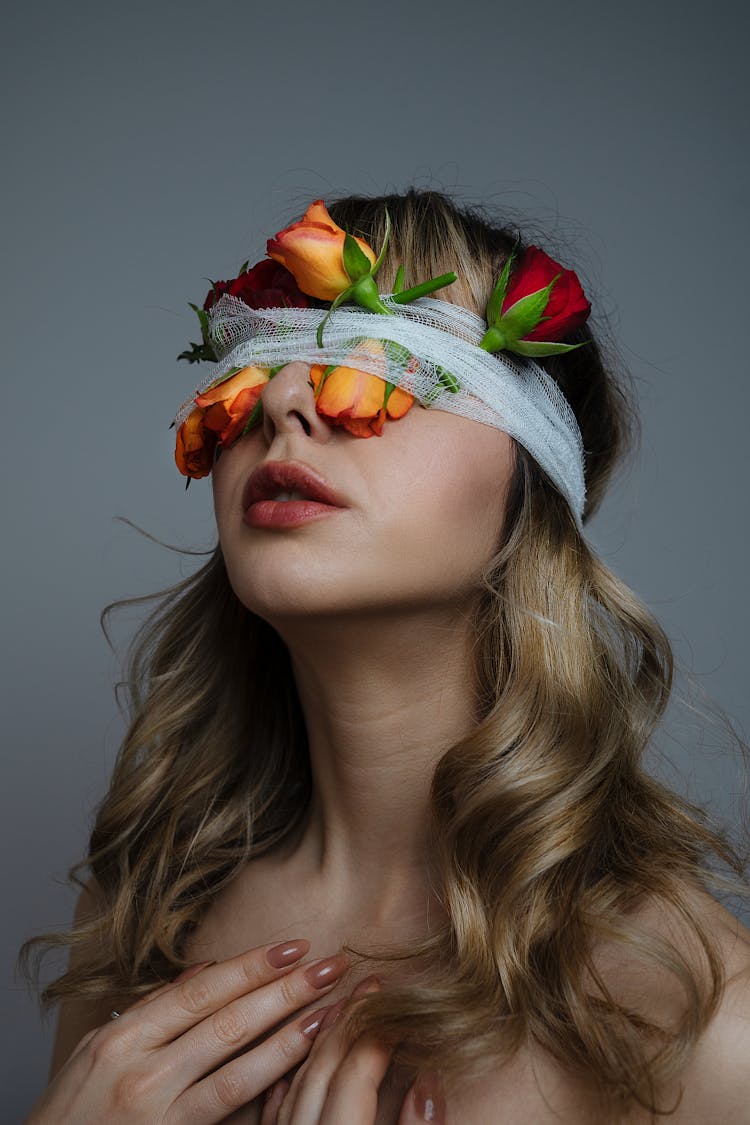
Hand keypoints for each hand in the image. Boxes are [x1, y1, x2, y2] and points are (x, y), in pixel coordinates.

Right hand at [26, 939, 348, 1123]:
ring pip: (237, 1062)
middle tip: (330, 964)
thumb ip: (152, 1012)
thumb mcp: (96, 1052)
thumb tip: (205, 972)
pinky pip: (231, 1106)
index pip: (201, 991)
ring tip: (329, 1008)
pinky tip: (300, 1064)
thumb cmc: (69, 1116)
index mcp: (123, 1036)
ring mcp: (159, 1110)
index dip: (252, 966)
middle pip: (228, 1018)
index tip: (293, 946)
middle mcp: (142, 1068)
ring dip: (290, 1032)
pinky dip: (269, 1081)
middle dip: (284, 988)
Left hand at [261, 978, 444, 1123]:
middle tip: (371, 985)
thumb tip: (428, 1079)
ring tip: (338, 1006)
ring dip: (316, 1041)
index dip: (379, 1036)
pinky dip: (288, 1080)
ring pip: (292, 1082)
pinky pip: (272, 1112)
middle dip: (348, 1022)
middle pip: (322, 1070)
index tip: (402, 1004)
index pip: (356, 1075)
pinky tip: (298, 1061)